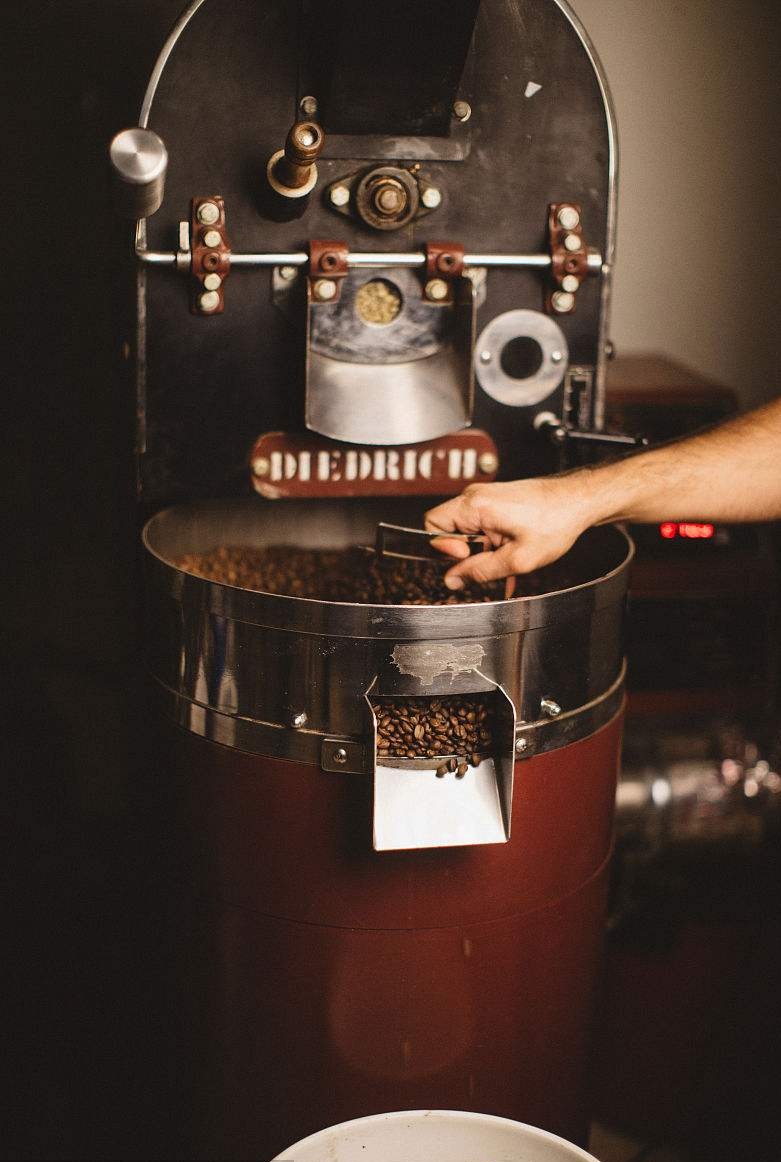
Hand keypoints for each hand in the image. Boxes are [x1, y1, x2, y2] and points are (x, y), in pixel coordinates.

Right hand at [424, 475, 594, 588]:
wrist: (579, 500)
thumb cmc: (555, 521)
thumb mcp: (517, 559)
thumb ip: (480, 571)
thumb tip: (452, 580)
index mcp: (474, 505)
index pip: (431, 524)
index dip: (444, 548)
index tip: (467, 557)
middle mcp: (475, 497)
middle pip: (448, 530)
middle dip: (466, 553)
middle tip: (491, 562)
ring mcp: (485, 499)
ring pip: (467, 532)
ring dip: (483, 552)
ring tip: (508, 562)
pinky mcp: (496, 504)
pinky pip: (482, 528)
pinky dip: (492, 546)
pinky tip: (511, 561)